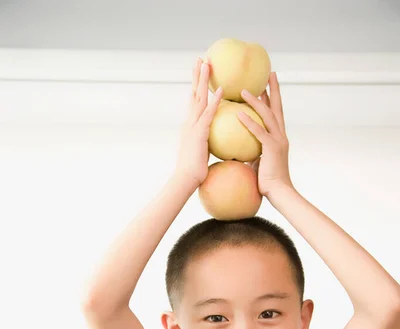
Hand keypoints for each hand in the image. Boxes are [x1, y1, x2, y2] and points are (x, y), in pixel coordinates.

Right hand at [175, 58, 223, 188]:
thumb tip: (215, 141)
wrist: (185, 180)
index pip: (194, 101)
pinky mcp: (199, 133)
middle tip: (202, 58)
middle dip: (197, 75)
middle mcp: (189, 122)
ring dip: (203, 80)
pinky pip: (208, 114)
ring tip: (207, 63)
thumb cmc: (194, 171)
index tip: (201, 72)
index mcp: (190, 126)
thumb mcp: (201, 152)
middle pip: (193, 94)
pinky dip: (215, 101)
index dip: (197, 86)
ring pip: (198, 98)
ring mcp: (193, 127)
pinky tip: (222, 90)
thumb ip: (207, 142)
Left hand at [237, 72, 293, 196]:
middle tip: (269, 73)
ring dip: (255, 101)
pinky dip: (249, 122)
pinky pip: (259, 132)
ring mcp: (278, 141)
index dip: (272, 98)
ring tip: (243, 91)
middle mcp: (281, 135)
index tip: (266, 85)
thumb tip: (240, 150)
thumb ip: (253, 153)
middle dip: (273, 89)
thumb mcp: (259, 163)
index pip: (275, 113)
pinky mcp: (272, 149)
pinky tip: (238, 114)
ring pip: (268, 115)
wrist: (279, 193)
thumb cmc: (269, 182)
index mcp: (279, 138)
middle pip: (277, 107)